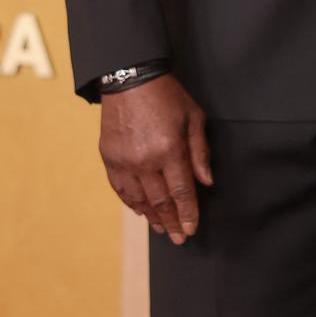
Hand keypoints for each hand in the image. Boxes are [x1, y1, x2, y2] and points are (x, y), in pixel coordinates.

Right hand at [98, 74, 211, 243]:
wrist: (129, 78)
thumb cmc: (167, 96)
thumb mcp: (194, 118)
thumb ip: (200, 152)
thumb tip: (206, 182)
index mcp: (170, 151)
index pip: (182, 193)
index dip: (188, 214)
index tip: (192, 229)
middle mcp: (145, 160)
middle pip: (161, 201)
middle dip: (172, 222)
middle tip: (179, 238)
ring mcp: (124, 161)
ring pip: (139, 199)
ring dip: (151, 216)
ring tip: (161, 228)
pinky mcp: (109, 157)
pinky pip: (120, 188)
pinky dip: (130, 202)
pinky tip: (139, 211)